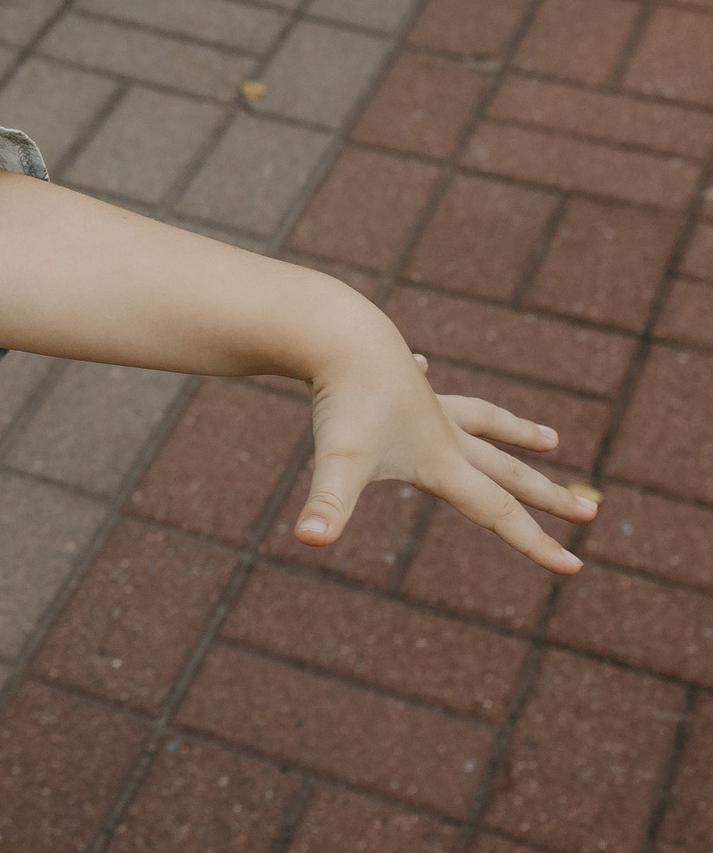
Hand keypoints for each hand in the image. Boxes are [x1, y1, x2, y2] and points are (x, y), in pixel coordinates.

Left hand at [299, 340, 594, 574]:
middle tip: (589, 511)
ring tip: (550, 439)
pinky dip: (424, 374)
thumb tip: (308, 540)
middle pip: (507, 471)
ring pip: (481, 419)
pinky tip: (421, 363)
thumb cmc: (340, 399)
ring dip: (514, 431)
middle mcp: (443, 431)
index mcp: (441, 460)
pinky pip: (420, 377)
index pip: (498, 513)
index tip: (574, 567)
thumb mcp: (336, 460)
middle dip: (549, 497)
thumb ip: (326, 505)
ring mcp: (423, 401)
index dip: (535, 544)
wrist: (338, 331)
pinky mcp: (396, 374)